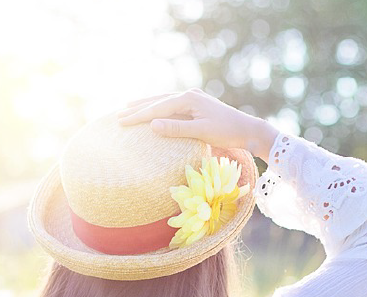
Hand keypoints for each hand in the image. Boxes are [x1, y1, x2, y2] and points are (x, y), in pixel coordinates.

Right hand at [115, 89, 278, 161]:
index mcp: (188, 99)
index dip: (138, 116)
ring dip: (146, 105)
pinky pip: (172, 104)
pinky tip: (153, 110)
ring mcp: (193, 98)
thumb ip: (176, 128)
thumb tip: (152, 124)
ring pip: (163, 100)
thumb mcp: (201, 132)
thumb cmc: (227, 132)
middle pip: (157, 101)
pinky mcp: (197, 104)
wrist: (248, 130)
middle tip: (117, 116)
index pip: (157, 107)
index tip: (121, 122)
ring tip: (129, 108)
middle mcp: (189, 94)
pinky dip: (159, 107)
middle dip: (137, 108)